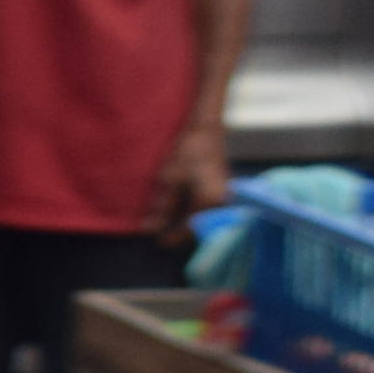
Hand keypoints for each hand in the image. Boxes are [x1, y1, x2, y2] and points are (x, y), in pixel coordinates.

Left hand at [153, 119, 233, 234]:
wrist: (205, 129)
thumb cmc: (186, 151)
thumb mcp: (168, 180)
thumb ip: (161, 207)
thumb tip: (149, 230)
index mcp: (209, 202)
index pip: (190, 229)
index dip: (173, 238)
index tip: (158, 244)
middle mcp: (222, 203)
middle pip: (199, 226)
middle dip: (180, 232)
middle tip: (160, 235)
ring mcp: (224, 197)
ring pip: (203, 218)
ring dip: (186, 223)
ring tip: (166, 224)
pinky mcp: (221, 190)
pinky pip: (206, 209)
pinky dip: (192, 213)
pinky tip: (178, 211)